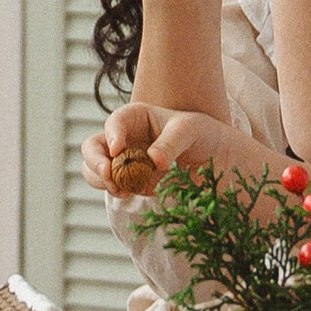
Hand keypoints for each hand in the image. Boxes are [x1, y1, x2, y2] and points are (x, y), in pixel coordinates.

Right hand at [82, 101, 266, 196]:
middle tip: (109, 173)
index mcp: (137, 117)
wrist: (218, 161)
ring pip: (94, 169)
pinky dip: (114, 190)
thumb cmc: (204, 135)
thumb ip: (171, 142)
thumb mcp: (191, 130)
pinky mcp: (131, 183)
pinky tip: (128, 193)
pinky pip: (111, 186)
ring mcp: (125, 162)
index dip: (113, 134)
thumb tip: (153, 161)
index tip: (119, 150)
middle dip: (95, 161)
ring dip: (100, 179)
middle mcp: (125, 138)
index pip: (116, 122)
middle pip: (93, 146)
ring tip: (119, 188)